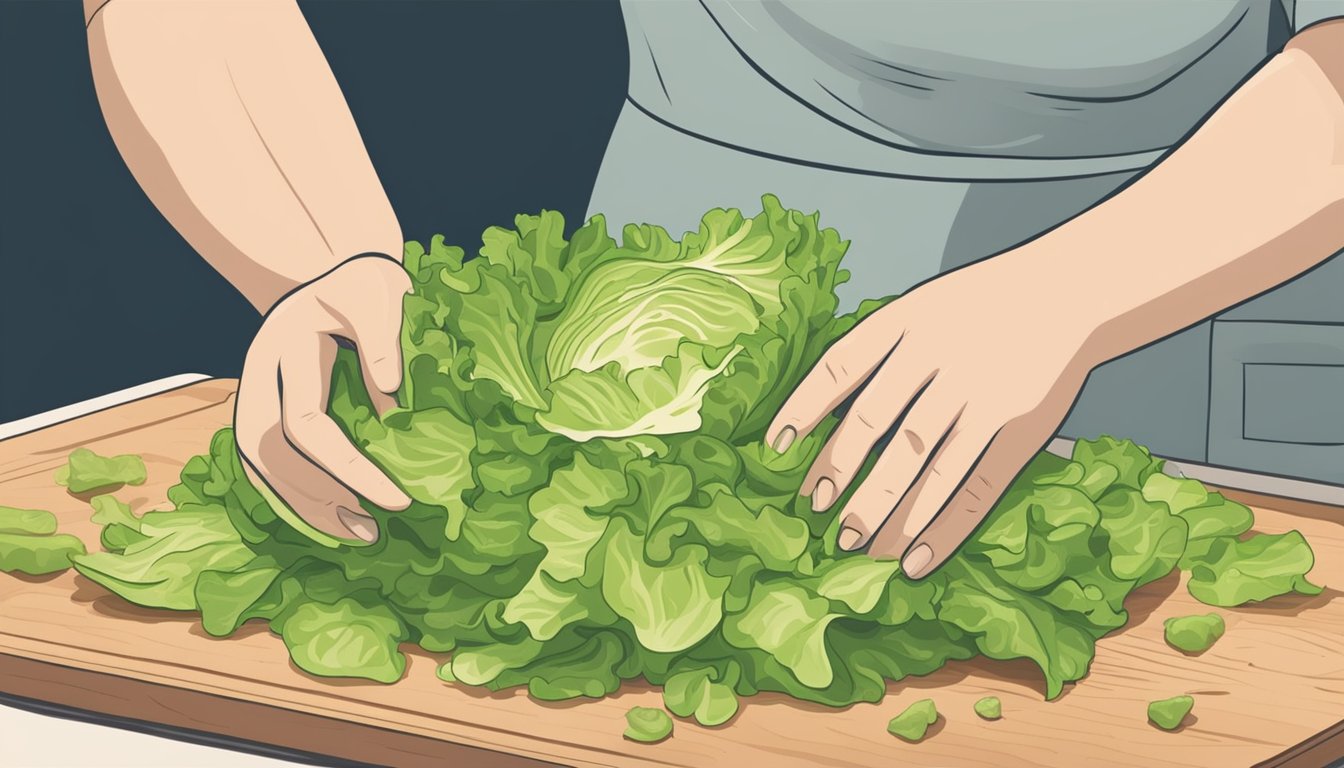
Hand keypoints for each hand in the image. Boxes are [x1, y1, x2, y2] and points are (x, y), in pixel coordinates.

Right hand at [235, 256, 412, 542]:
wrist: (335, 273)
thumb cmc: (365, 284)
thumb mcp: (381, 292)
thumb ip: (383, 337)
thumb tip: (389, 394)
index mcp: (283, 345)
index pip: (305, 424)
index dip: (348, 468)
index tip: (397, 499)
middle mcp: (257, 373)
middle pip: (269, 453)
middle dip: (318, 498)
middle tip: (372, 528)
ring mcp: (254, 392)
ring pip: (258, 465)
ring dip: (304, 506)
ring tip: (357, 534)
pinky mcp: (264, 408)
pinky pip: (266, 463)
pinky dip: (295, 495)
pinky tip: (332, 517)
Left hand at [766, 257, 1102, 578]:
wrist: (1071, 290)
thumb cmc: (983, 303)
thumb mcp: (926, 304)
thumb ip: (882, 347)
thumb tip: (825, 409)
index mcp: (908, 317)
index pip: (841, 365)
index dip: (804, 407)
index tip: (776, 447)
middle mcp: (939, 351)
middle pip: (875, 419)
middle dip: (839, 468)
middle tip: (815, 508)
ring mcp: (981, 389)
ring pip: (920, 461)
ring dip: (882, 506)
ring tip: (854, 542)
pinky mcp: (1019, 424)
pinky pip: (974, 484)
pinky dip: (943, 526)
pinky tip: (915, 559)